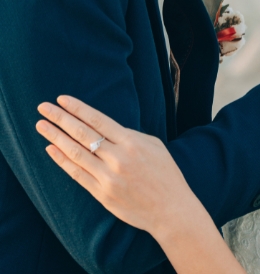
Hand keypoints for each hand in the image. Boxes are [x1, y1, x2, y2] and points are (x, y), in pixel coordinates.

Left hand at [36, 96, 202, 236]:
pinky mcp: (101, 193)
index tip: (62, 99)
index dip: (78, 109)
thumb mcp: (155, 147)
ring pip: (75, 153)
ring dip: (55, 137)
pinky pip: (77, 174)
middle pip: (83, 133)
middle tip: (43, 107)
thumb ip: (130, 136)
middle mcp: (118, 158)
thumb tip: (107, 129)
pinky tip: (51, 149)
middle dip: (61, 118)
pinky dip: (62, 161)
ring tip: (41, 126)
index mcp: (133, 143)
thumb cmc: (166, 175)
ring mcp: (108, 177)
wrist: (170, 208)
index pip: (99, 120)